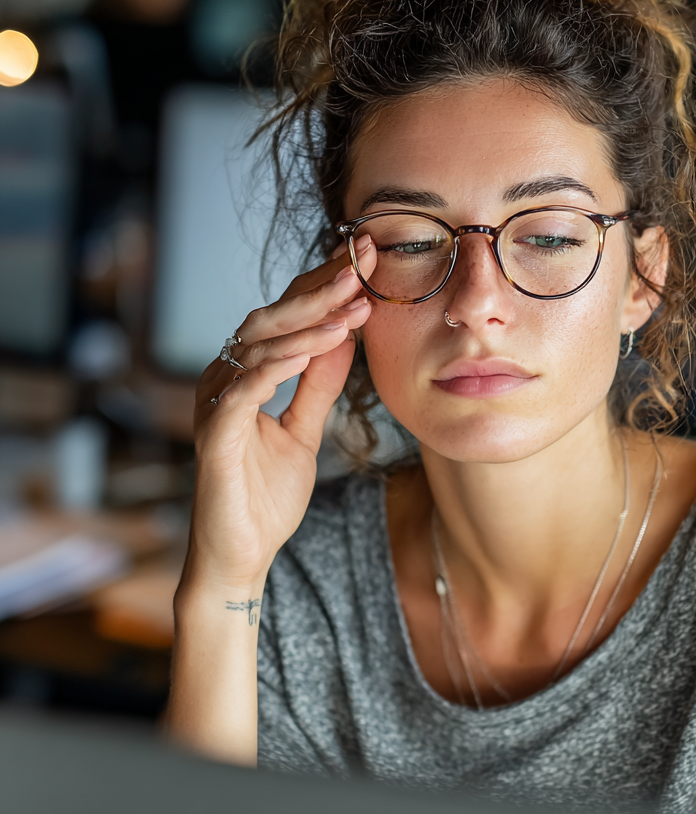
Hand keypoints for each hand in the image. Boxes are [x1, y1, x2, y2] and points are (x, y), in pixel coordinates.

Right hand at [183, 237, 375, 590]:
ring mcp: (215, 406)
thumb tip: (344, 338)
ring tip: (351, 305)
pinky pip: (243, 391)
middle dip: (320, 287)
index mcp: (246, 375)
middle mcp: (225, 380)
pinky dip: (276, 367)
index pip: (287, 317)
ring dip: (308, 323)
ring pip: (258, 346)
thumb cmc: (265, 495)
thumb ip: (319, 386)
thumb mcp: (305, 431)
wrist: (242, 556)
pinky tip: (309, 350)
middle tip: (361, 260)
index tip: (363, 257)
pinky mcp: (213, 437)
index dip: (323, 285)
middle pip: (272, 318)